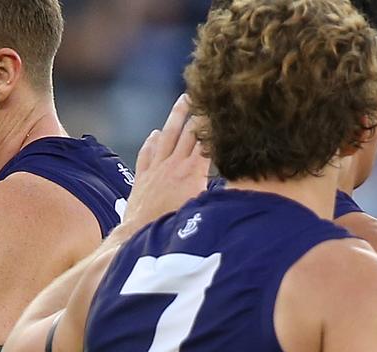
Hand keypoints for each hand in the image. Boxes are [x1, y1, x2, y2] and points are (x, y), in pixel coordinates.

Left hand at [120, 94, 209, 232]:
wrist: (140, 232)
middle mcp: (174, 165)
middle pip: (187, 132)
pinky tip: (155, 133)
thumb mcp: (202, 207)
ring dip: (175, 117)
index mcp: (193, 172)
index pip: (205, 141)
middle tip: (202, 95)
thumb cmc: (175, 224)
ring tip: (182, 101)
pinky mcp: (143, 176)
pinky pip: (147, 152)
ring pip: (167, 136)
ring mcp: (156, 168)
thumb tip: (236, 185)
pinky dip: (151, 141)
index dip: (212, 125)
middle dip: (196, 112)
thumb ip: (215, 191)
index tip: (219, 109)